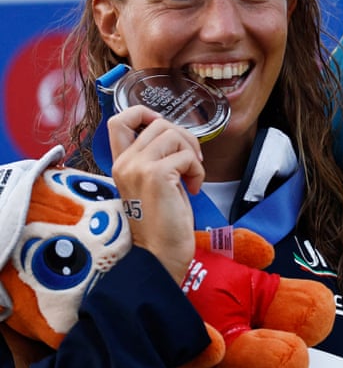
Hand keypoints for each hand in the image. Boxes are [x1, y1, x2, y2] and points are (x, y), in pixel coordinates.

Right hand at [107, 106, 202, 283]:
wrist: (159, 255)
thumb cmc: (162, 222)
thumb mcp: (154, 183)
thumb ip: (156, 159)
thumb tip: (177, 136)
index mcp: (120, 163)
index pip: (119, 120)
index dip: (144, 112)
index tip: (166, 130)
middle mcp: (124, 162)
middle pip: (159, 122)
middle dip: (185, 137)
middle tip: (192, 162)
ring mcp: (138, 168)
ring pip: (174, 134)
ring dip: (192, 154)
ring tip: (191, 177)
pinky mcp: (156, 176)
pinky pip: (186, 156)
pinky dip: (197, 170)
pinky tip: (193, 189)